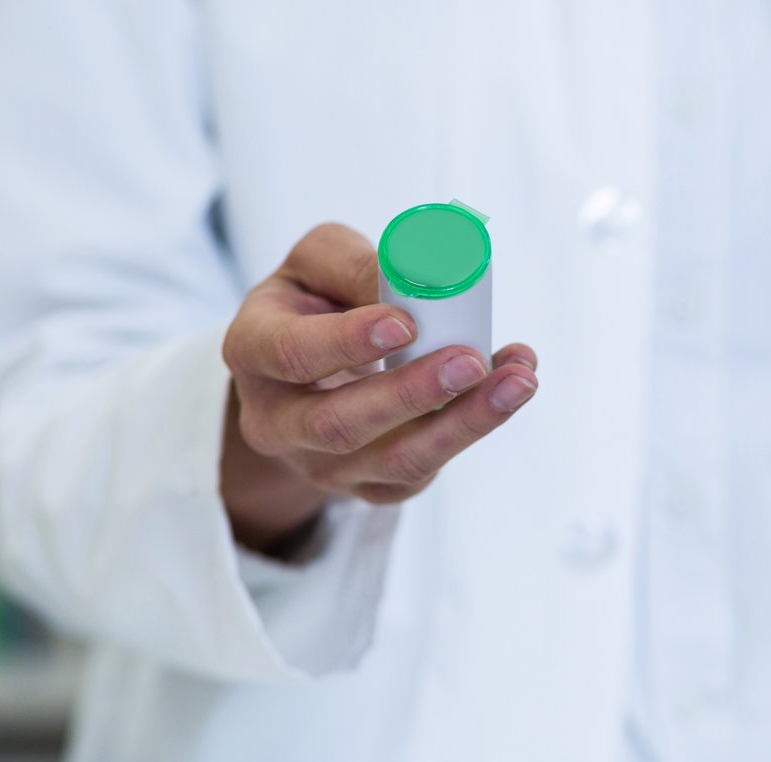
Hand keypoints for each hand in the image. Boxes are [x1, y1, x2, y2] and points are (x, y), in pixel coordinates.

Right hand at [219, 222, 538, 554]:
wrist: (301, 378)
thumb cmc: (311, 305)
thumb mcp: (315, 265)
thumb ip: (355, 264)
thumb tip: (418, 283)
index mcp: (252, 353)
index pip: (291, 355)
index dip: (345, 343)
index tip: (404, 322)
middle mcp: (277, 422)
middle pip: (340, 425)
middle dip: (411, 394)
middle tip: (470, 359)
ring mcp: (324, 466)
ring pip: (394, 461)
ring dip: (464, 422)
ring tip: (518, 380)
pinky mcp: (373, 488)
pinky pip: (426, 469)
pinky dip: (475, 427)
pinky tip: (511, 386)